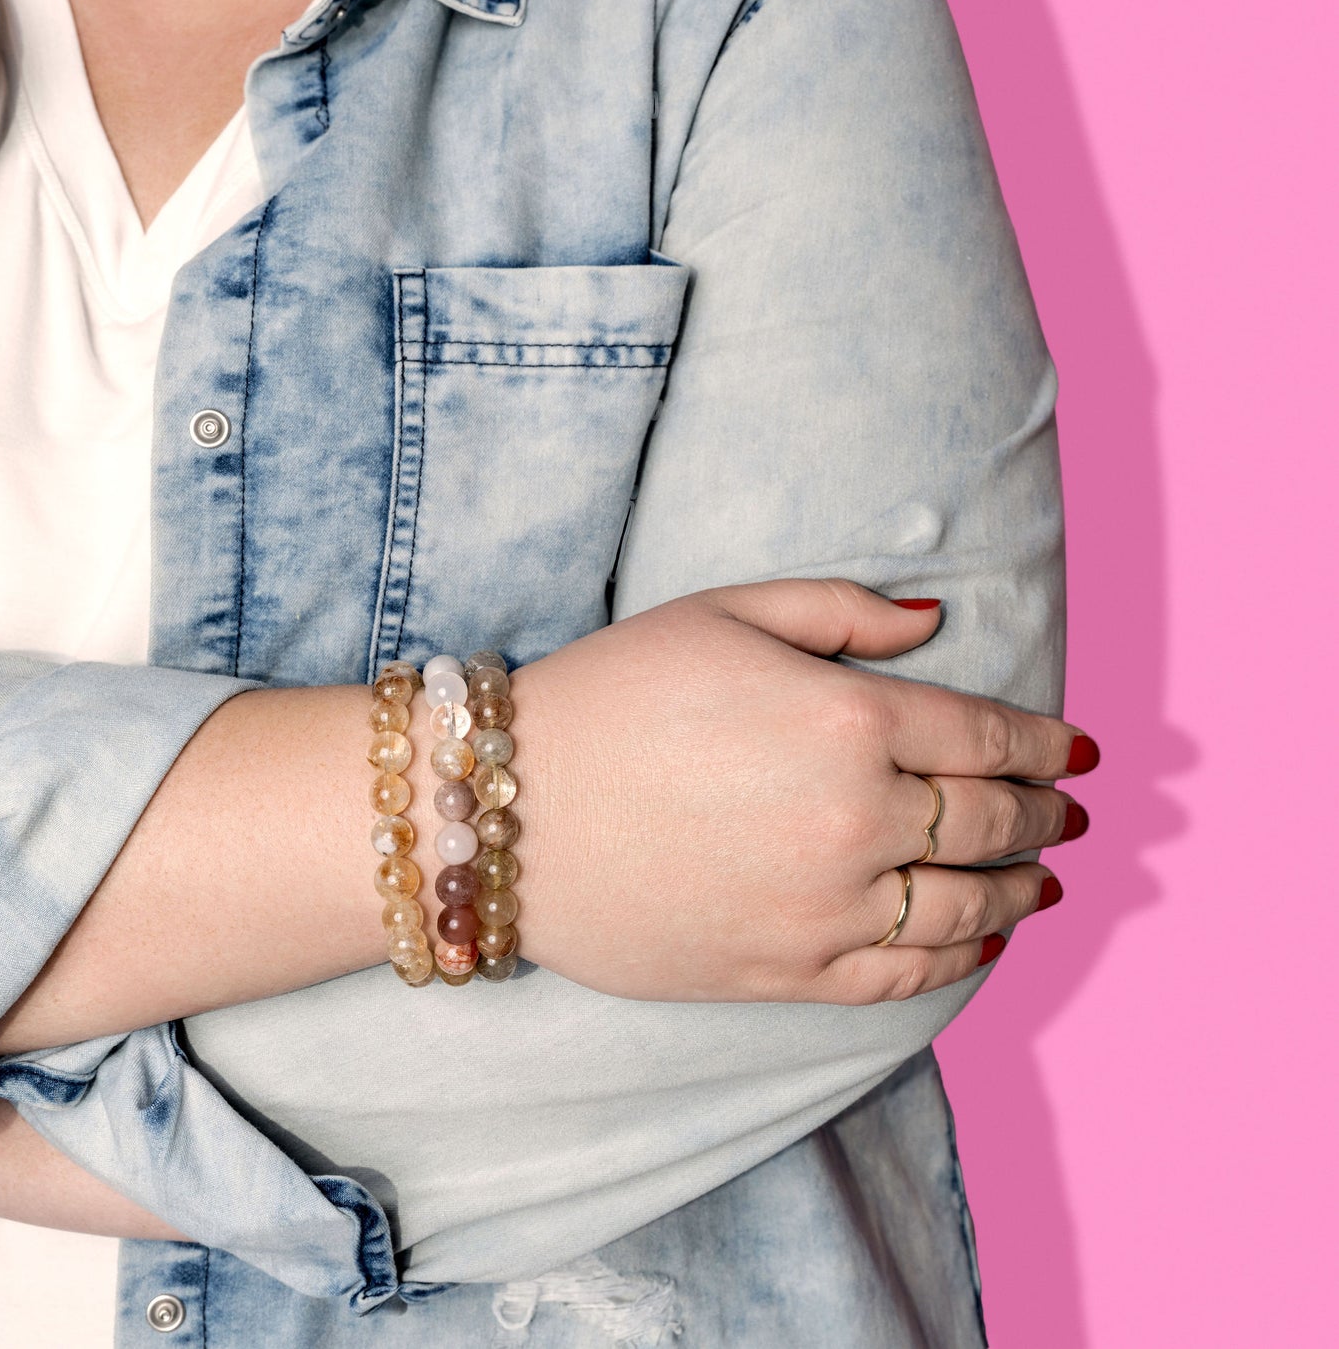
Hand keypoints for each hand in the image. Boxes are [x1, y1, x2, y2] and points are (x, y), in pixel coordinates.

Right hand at [507, 579, 1094, 1003]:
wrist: (508, 809)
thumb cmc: (611, 693)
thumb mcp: (723, 612)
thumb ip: (843, 611)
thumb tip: (935, 622)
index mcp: (849, 719)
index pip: (989, 735)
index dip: (1048, 742)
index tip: (1080, 748)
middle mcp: (856, 820)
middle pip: (992, 823)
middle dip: (1048, 813)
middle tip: (1075, 810)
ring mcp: (823, 908)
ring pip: (965, 910)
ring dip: (1024, 893)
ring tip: (1049, 883)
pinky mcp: (783, 972)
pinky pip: (902, 977)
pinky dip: (960, 962)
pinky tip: (982, 944)